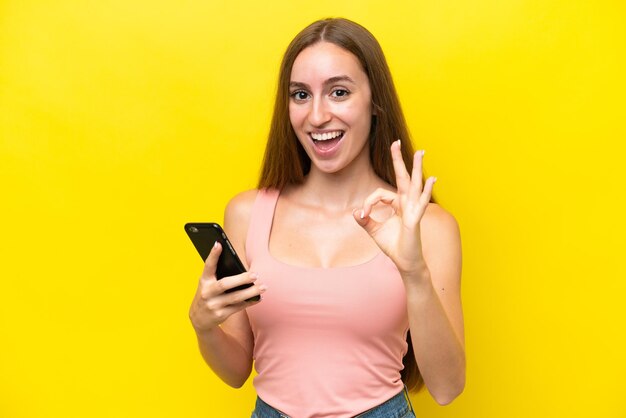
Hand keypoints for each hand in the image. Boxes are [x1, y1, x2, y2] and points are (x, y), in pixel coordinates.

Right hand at [189, 242, 265, 332]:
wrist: (199, 319)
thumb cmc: (208, 295)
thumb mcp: (207, 284)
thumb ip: (218, 275)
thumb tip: (239, 267)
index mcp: (204, 281)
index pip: (208, 266)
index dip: (213, 255)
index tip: (219, 244)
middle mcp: (207, 293)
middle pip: (225, 284)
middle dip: (241, 279)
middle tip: (255, 275)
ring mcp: (213, 305)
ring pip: (235, 298)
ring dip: (251, 292)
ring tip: (263, 287)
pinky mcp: (220, 315)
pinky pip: (238, 307)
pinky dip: (249, 302)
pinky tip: (258, 297)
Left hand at [353, 140, 435, 276]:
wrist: (405, 262)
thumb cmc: (394, 246)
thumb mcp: (374, 231)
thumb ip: (365, 220)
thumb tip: (356, 212)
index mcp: (397, 205)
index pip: (381, 194)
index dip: (368, 202)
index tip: (362, 214)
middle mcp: (407, 204)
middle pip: (402, 178)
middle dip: (398, 160)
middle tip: (395, 142)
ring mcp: (413, 210)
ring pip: (414, 185)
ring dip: (417, 168)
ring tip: (420, 152)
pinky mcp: (415, 219)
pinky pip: (420, 203)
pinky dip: (426, 191)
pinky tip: (433, 179)